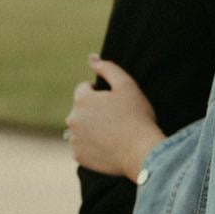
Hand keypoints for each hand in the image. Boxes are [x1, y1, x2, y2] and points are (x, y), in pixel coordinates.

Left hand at [66, 56, 164, 179]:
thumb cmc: (137, 116)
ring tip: (112, 133)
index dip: (101, 93)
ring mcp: (74, 139)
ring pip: (80, 128)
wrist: (142, 151)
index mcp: (82, 99)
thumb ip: (107, 68)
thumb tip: (91, 57)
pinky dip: (91, 146)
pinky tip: (108, 146)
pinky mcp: (78, 156)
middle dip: (94, 110)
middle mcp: (72, 118)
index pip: (84, 88)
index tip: (115, 102)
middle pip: (81, 109)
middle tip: (116, 119)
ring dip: (91, 128)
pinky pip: (82, 147)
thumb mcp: (127, 85)